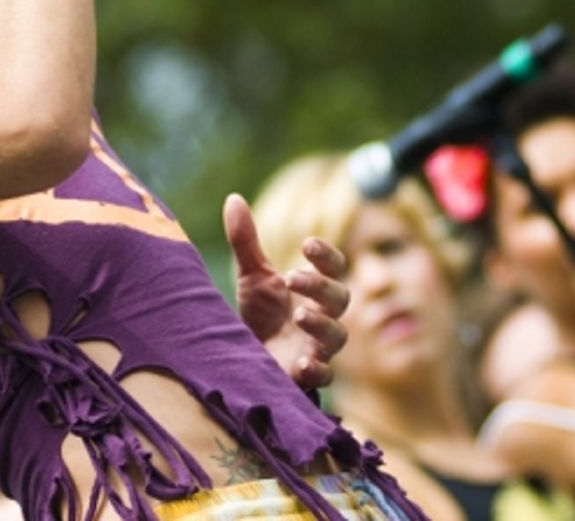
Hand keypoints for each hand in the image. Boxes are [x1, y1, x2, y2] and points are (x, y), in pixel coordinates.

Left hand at [224, 193, 349, 390]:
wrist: (248, 356)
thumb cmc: (260, 313)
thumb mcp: (251, 275)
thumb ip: (246, 241)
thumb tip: (233, 199)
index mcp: (313, 289)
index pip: (334, 267)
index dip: (326, 255)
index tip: (306, 243)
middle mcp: (322, 316)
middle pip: (341, 298)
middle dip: (321, 286)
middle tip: (293, 278)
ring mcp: (317, 347)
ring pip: (337, 336)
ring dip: (322, 324)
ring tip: (299, 315)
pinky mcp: (306, 375)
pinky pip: (324, 375)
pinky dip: (317, 369)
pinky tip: (303, 363)